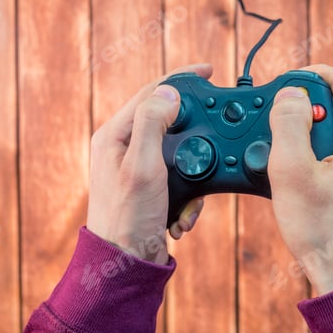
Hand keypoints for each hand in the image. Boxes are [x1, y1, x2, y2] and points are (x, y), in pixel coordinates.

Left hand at [86, 64, 211, 264]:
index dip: (180, 78)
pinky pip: (180, 175)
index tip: (207, 70)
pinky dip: (190, 192)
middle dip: (195, 127)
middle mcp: (125, 146)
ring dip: (195, 170)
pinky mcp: (152, 184)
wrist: (128, 262)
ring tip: (194, 198)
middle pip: (167, 119)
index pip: (150, 92)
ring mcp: (139, 166)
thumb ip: (152, 124)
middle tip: (217, 123)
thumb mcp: (142, 165)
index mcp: (115, 134)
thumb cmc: (128, 216)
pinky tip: (185, 213)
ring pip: (178, 149)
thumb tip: (169, 93)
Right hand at [268, 64, 332, 294]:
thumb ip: (287, 124)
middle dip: (310, 116)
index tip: (288, 83)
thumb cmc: (326, 233)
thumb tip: (291, 96)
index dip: (311, 75)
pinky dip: (332, 161)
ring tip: (295, 167)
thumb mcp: (291, 172)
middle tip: (282, 136)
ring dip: (319, 142)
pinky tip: (313, 184)